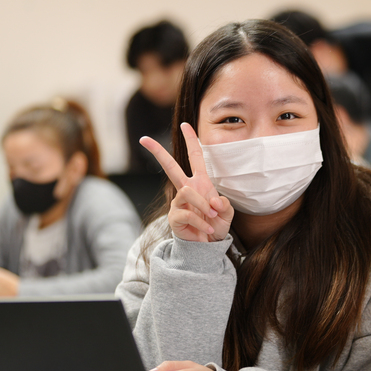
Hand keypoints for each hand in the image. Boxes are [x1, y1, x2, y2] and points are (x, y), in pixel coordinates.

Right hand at [140, 123, 234, 241]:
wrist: (209, 245)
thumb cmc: (216, 225)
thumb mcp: (227, 212)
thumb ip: (224, 204)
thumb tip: (213, 201)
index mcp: (200, 182)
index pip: (195, 156)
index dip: (191, 140)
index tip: (185, 124)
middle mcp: (186, 188)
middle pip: (170, 166)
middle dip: (158, 152)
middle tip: (144, 139)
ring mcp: (178, 202)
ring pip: (187, 191)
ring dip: (202, 205)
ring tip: (212, 217)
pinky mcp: (174, 217)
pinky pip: (187, 214)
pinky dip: (202, 222)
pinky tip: (207, 230)